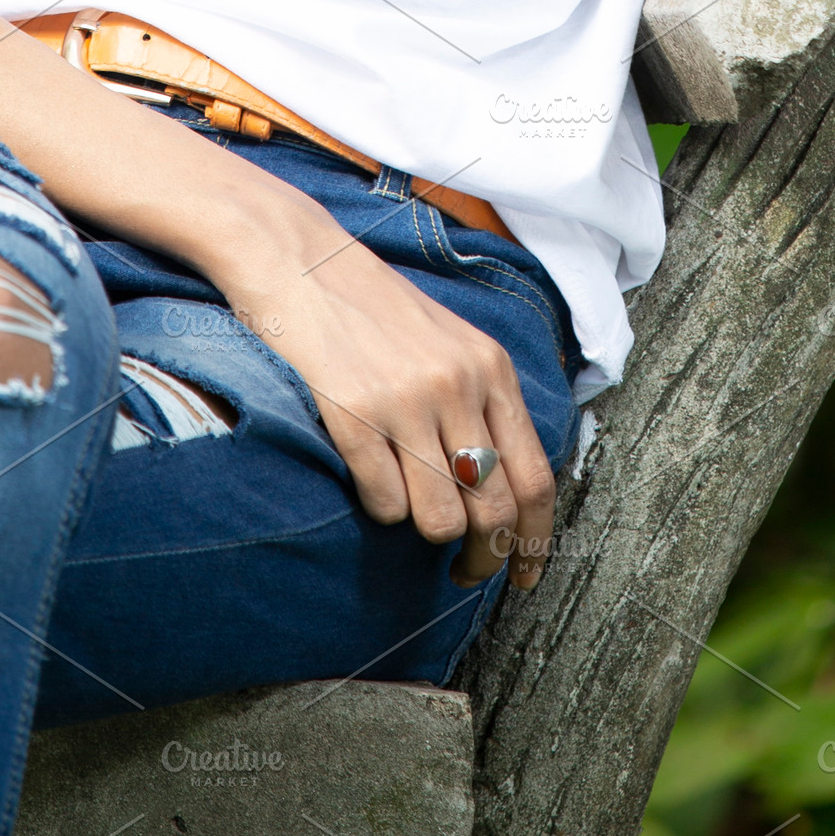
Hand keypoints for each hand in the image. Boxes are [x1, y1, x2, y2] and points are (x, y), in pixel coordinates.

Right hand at [216, 192, 556, 590]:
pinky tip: (369, 480)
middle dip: (481, 558)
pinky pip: (384, 502)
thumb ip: (482, 401)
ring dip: (424, 532)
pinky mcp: (354, 414)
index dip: (534, 541)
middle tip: (461, 571)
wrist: (299, 257)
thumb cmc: (372, 305)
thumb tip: (502, 487)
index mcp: (490, 368)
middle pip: (493, 511)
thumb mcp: (450, 341)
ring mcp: (407, 400)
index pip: (535, 477)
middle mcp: (458, 385)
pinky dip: (379, 508)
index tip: (523, 577)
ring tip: (407, 508)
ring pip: (439, 520)